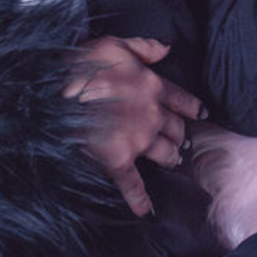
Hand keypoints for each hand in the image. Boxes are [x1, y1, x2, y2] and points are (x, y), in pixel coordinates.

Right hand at [65, 36, 205, 216]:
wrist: (57, 90)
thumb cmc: (83, 64)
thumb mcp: (115, 44)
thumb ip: (144, 47)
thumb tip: (167, 48)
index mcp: (153, 86)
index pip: (182, 100)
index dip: (192, 108)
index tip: (200, 114)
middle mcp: (152, 115)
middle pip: (176, 129)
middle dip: (179, 135)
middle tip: (180, 141)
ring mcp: (138, 140)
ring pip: (165, 154)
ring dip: (170, 158)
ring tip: (171, 161)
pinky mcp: (119, 160)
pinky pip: (133, 184)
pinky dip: (140, 200)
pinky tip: (145, 211)